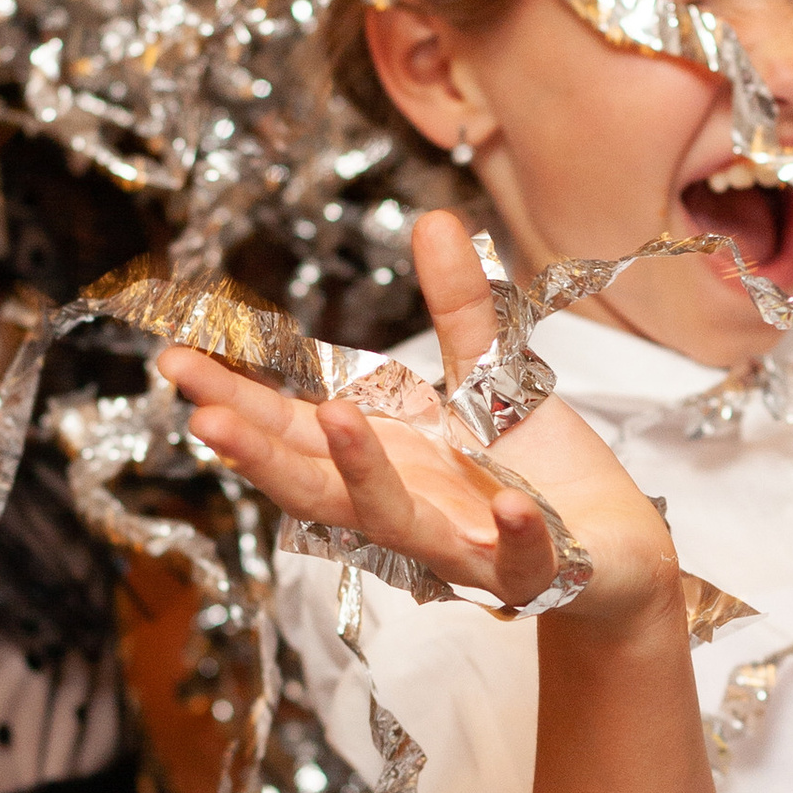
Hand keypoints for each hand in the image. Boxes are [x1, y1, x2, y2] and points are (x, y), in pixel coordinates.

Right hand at [157, 211, 684, 634]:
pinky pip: (525, 562)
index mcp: (388, 463)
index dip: (237, 400)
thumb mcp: (492, 380)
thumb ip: (460, 310)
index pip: (295, 430)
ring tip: (335, 415)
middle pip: (318, 484)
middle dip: (261, 450)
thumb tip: (432, 217)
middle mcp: (408, 512)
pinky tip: (516, 510)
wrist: (617, 558)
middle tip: (201, 414)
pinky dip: (519, 538)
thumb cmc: (538, 474)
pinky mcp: (538, 575)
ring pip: (399, 521)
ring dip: (363, 474)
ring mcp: (467, 548)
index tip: (175, 360)